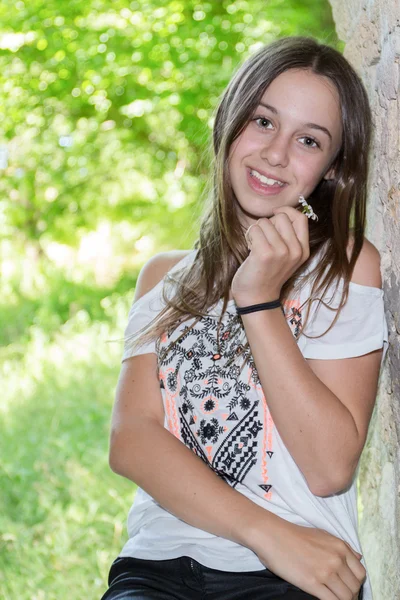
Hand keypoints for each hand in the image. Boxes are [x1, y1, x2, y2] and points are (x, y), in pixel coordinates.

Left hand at [231, 206, 309, 305]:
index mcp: (303, 251)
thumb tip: (279, 213)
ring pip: (265, 222)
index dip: (286, 211)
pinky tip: (250, 249)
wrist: (256, 298)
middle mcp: (295, 251)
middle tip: (262, 239)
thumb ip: (288, 238)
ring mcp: (281, 252)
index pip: (301, 218)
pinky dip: (249, 236)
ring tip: (255, 246)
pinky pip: (254, 229)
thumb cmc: (266, 275)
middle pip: (281, 217)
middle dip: (267, 223)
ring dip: (256, 231)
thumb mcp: (286, 258)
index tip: (275, 215)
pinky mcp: (265, 254)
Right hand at [251, 519, 365, 599]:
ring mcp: (325, 572)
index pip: (360, 573)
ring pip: (346, 597)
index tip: (347, 585)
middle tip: (338, 594)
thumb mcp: (323, 535)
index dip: (355, 582)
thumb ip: (343, 547)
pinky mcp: (312, 583)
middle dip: (349, 594)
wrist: (273, 535)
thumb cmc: (295, 535)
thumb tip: (359, 558)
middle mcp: (336, 559)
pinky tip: (323, 598)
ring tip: (331, 597)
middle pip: (355, 587)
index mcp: (340, 547)